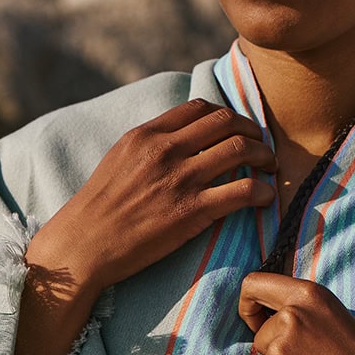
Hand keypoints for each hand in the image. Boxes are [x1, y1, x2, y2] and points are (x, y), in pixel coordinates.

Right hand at [25, 99, 276, 305]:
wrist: (85, 245)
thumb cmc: (99, 210)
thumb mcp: (119, 161)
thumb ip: (149, 146)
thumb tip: (178, 141)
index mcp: (146, 135)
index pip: (200, 109)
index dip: (227, 117)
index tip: (238, 131)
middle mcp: (165, 150)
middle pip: (225, 122)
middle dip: (252, 132)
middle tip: (261, 147)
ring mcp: (180, 180)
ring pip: (239, 150)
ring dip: (263, 156)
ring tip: (270, 168)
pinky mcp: (191, 212)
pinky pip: (241, 191)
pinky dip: (261, 191)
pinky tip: (265, 197)